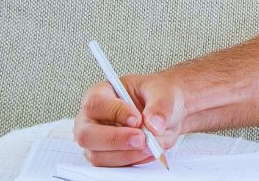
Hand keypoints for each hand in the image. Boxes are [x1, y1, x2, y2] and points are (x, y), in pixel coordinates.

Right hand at [73, 72, 189, 166]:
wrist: (171, 112)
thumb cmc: (160, 96)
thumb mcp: (164, 92)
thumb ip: (160, 106)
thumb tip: (154, 125)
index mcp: (101, 93)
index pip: (95, 104)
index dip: (115, 113)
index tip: (137, 119)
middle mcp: (92, 119)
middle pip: (87, 135)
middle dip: (115, 140)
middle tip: (141, 139)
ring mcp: (97, 140)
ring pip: (98, 156)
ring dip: (126, 155)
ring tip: (150, 146)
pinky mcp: (106, 157)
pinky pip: (112, 167)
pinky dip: (132, 162)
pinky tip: (148, 152)